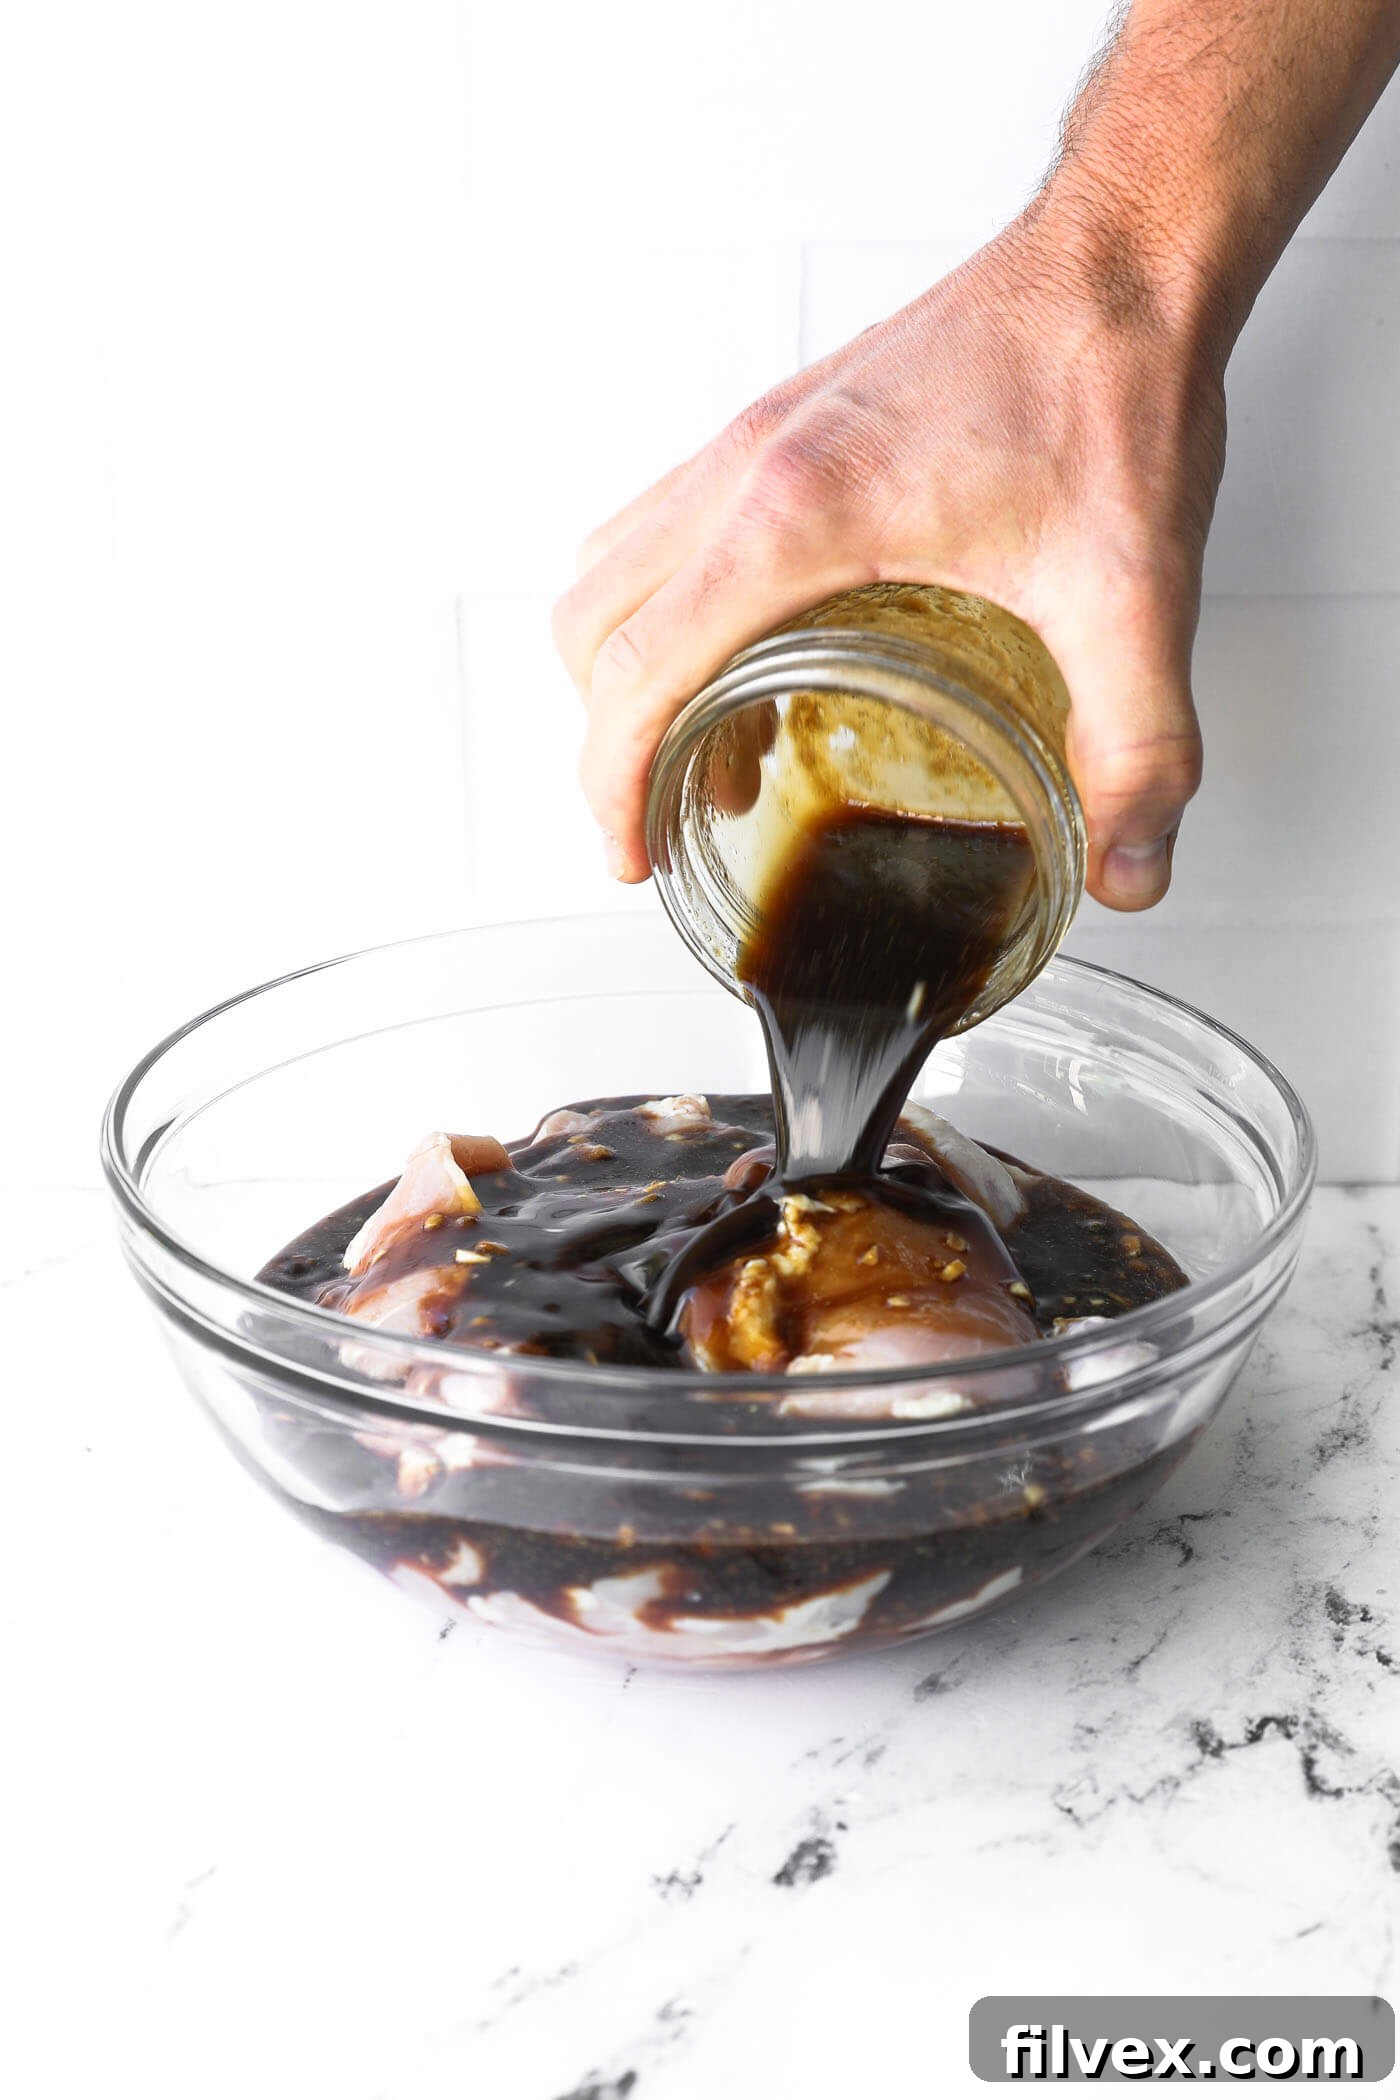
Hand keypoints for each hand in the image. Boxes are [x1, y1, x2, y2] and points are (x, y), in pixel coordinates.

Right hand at [553, 207, 1226, 908]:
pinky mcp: (788, 424)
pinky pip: (671, 524)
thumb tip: (1128, 866)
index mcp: (797, 516)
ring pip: (617, 565)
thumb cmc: (1110, 382)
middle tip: (667, 815)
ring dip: (629, 665)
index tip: (628, 854)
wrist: (1128, 252)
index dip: (610, 783)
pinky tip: (762, 652)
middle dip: (606, 736)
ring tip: (709, 748)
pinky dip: (671, 603)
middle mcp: (750, 467)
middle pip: (593, 619)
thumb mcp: (1134, 595)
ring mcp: (758, 437)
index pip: (637, 668)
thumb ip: (1139, 748)